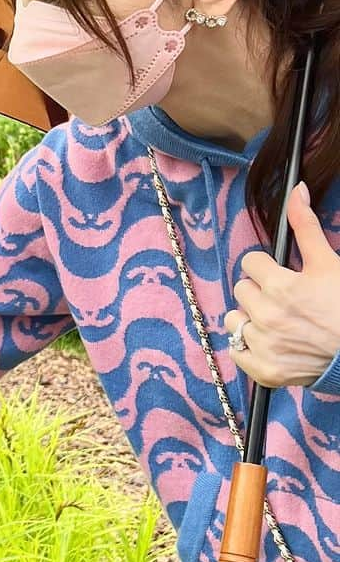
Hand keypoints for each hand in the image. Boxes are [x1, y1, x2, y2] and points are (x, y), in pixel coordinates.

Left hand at [224, 182, 339, 390]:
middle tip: (283, 301)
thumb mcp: (328, 262)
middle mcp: (266, 316)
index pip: (250, 262)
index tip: (281, 277)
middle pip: (241, 289)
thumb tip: (296, 190)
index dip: (267, 268)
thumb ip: (306, 226)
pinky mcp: (262, 371)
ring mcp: (263, 346)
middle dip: (259, 291)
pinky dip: (248, 348)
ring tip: (276, 322)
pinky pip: (235, 351)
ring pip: (234, 319)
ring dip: (249, 318)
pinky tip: (271, 343)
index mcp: (280, 286)